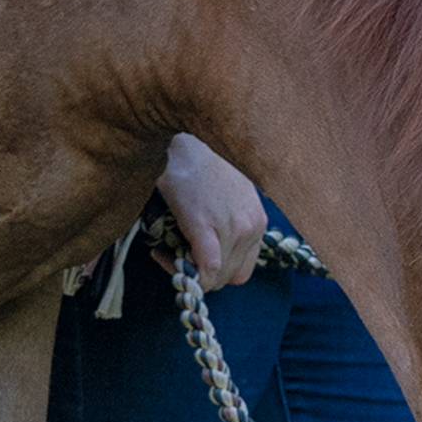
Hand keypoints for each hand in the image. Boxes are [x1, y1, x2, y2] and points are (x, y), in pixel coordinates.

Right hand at [157, 134, 266, 287]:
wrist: (182, 145)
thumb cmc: (202, 166)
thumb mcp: (232, 196)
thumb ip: (231, 224)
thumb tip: (212, 254)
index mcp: (258, 221)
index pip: (243, 269)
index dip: (217, 274)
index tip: (194, 262)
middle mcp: (252, 227)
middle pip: (230, 276)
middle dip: (201, 276)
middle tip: (174, 259)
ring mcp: (233, 228)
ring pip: (217, 276)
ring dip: (189, 272)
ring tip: (166, 253)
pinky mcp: (207, 226)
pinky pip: (207, 267)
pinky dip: (186, 271)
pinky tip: (162, 256)